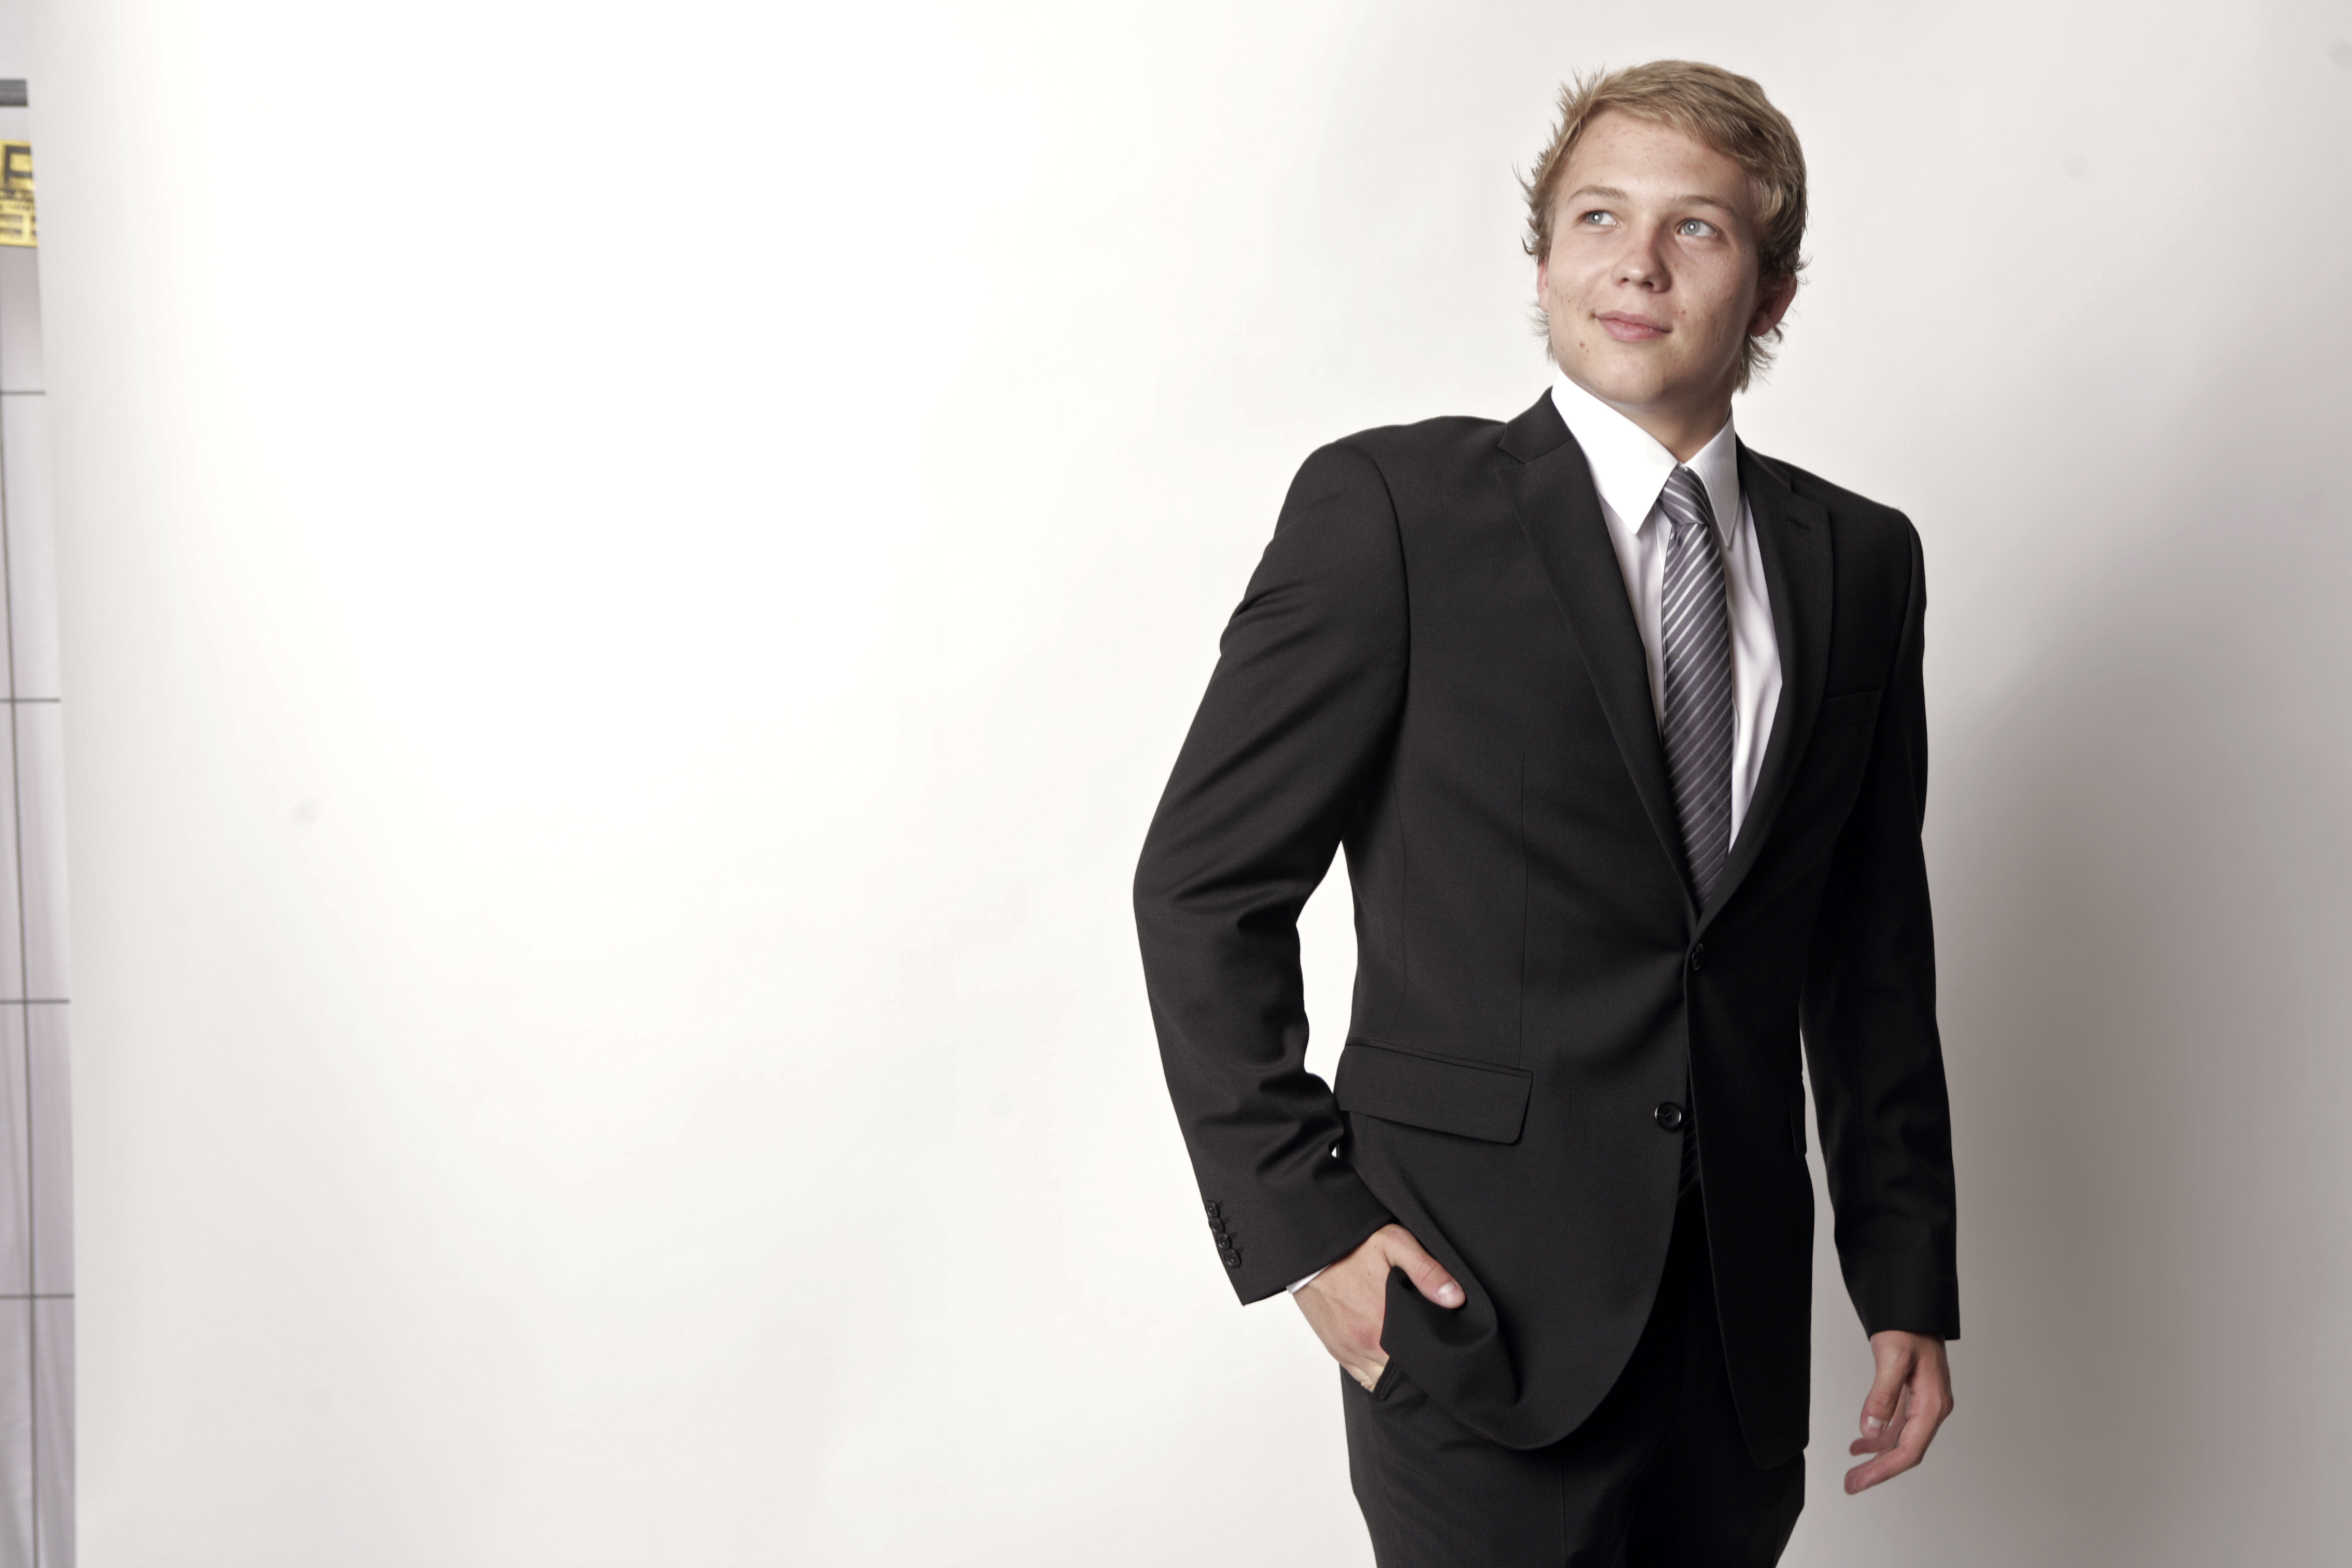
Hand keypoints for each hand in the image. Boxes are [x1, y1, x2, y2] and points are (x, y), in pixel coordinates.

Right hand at [1293, 1223, 1463, 1389]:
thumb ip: (1427, 1271)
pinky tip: (1389, 1360)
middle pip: (1401, 1377)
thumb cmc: (1353, 1247)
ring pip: (1381, 1382)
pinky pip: (1362, 1378)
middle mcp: (1365, 1346)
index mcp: (1383, 1325)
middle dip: (1418, 1369)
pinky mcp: (1337, 1350)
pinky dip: (1377, 1374)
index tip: (1445, 1349)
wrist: (1311, 1252)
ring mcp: (1349, 1351)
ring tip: (1412, 1359)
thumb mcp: (1395, 1244)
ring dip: (1397, 1375)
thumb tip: (1456, 1298)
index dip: (1434, 1360)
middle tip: (1432, 1353)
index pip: (1419, 1362)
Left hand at [1844, 1330, 1951, 1492]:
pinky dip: (1879, 1437)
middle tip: (1851, 1484)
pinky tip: (1861, 1443)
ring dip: (1876, 1456)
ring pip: (1900, 1441)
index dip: (1883, 1470)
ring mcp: (1924, 1404)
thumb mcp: (1892, 1358)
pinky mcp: (1915, 1398)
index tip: (1859, 1481)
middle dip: (1878, 1469)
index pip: (1908, 1450)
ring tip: (1852, 1469)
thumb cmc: (1907, 1327)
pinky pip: (1897, 1427)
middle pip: (1905, 1451)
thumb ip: (1882, 1395)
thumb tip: (1870, 1429)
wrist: (1913, 1308)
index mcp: (1932, 1404)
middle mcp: (1932, 1408)